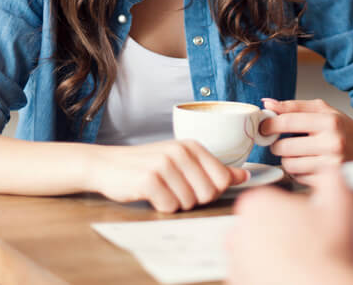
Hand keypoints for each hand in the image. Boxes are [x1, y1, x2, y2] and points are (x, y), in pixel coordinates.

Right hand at [87, 140, 247, 212]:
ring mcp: (164, 164)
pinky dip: (161, 207)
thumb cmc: (148, 165)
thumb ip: (214, 169)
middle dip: (194, 200)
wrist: (108, 165)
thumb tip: (245, 176)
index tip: (195, 187)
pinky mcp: (149, 179)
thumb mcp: (183, 161)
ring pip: (189, 203)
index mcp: (193, 146)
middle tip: (175, 190)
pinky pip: (170, 207)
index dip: (212, 191)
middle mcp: (181, 151)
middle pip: (208, 194)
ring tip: (162, 190)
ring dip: (175, 203)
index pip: (223, 179)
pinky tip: (151, 195)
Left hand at [228, 168, 352, 284]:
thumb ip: (332, 177)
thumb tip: (330, 169)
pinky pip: (247, 273)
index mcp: (257, 203)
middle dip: (274, 230)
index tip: (301, 220)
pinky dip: (261, 273)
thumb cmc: (327, 251)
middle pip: (256, 224)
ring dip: (267, 252)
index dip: (287, 209)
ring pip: (250, 250)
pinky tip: (283, 272)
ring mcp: (236, 258)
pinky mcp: (237, 280)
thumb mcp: (340, 202)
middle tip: (300, 240)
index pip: (267, 199)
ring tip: (293, 259)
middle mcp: (239, 230)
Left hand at [261, 98, 352, 184]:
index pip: (288, 121)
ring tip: (296, 152)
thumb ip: (294, 106)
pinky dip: (297, 171)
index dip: (269, 124)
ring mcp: (330, 165)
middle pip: (284, 147)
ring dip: (287, 159)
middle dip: (277, 144)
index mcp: (328, 122)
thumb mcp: (323, 110)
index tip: (264, 126)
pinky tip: (307, 163)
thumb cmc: (343, 128)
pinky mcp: (328, 181)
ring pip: (288, 165)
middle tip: (282, 141)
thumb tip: (267, 103)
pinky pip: (298, 178)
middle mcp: (331, 143)